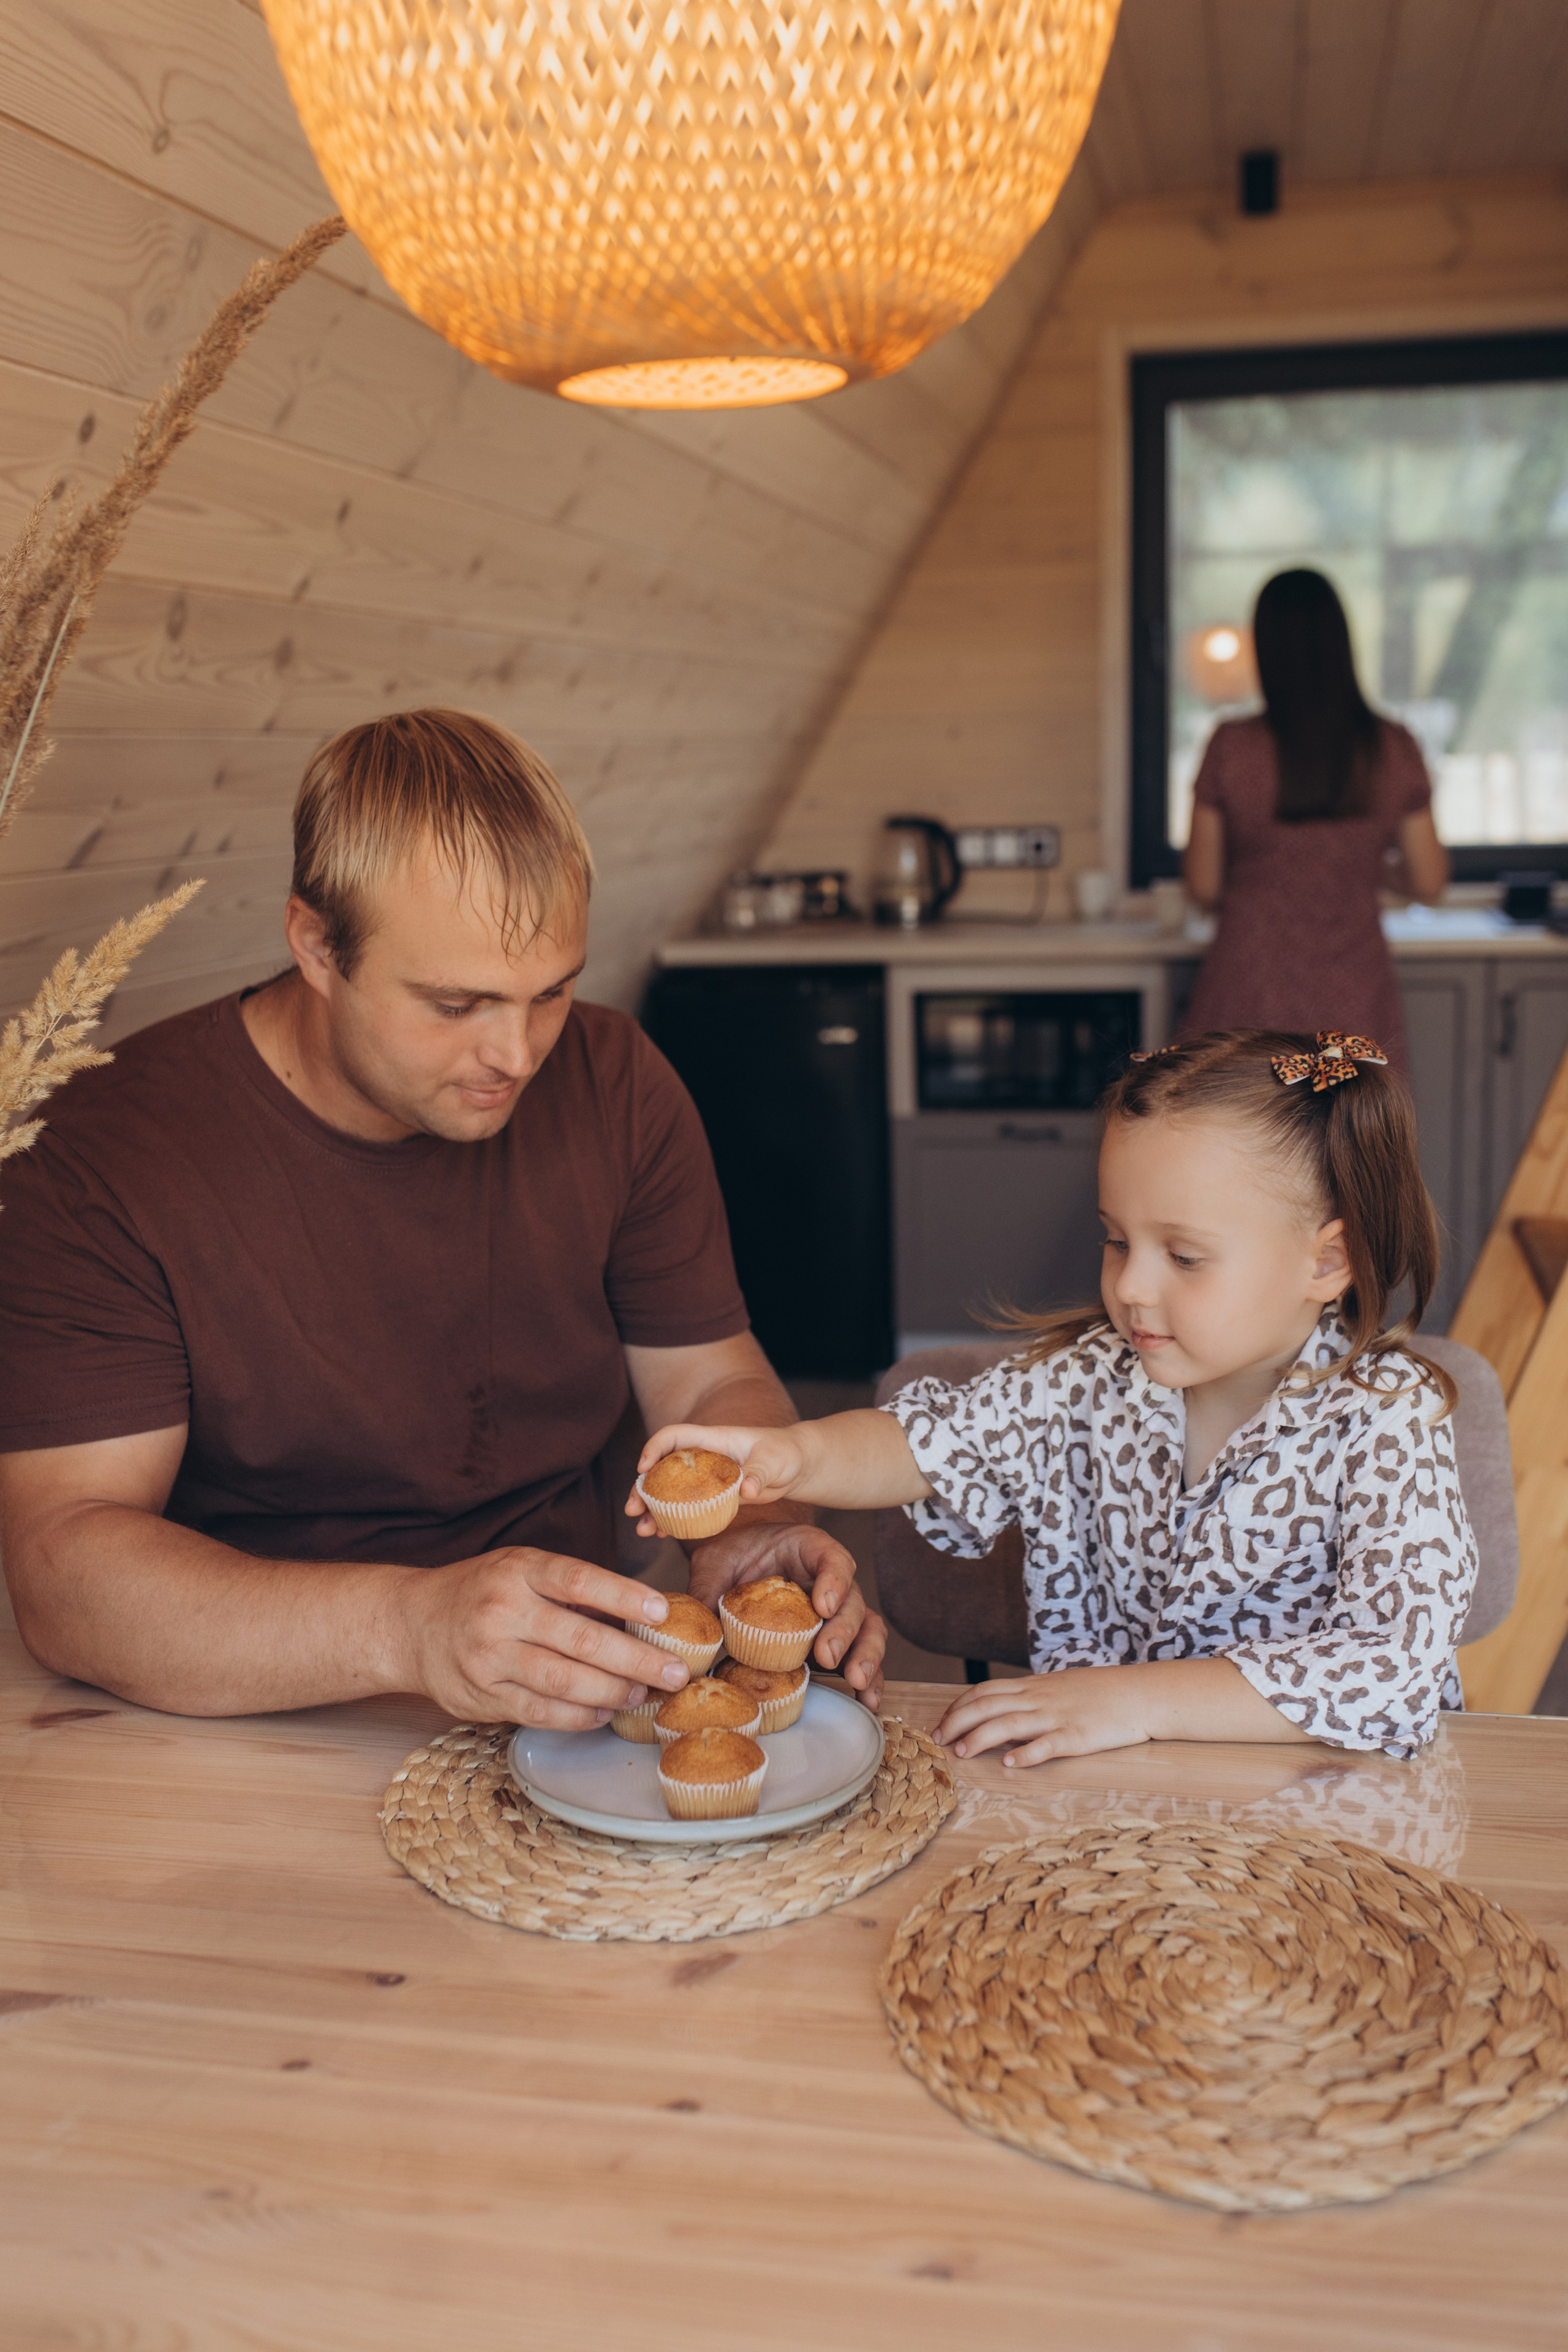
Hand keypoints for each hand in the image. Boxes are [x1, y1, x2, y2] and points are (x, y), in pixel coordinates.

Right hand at [400, 1545, 691, 1729]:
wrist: (410, 1624)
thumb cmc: (481, 1592)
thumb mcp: (519, 1569)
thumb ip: (570, 1589)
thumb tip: (640, 1614)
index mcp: (518, 1571)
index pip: (580, 1581)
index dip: (625, 1597)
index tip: (662, 1613)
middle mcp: (502, 1612)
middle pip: (581, 1639)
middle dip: (637, 1659)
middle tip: (675, 1671)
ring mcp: (489, 1657)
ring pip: (564, 1681)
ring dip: (612, 1692)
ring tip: (641, 1693)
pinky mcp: (481, 1696)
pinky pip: (541, 1712)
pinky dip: (579, 1716)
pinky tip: (603, 1712)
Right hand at [627, 1421, 807, 1531]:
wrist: (797, 1466)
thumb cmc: (785, 1453)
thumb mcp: (774, 1460)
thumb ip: (758, 1473)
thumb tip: (746, 1490)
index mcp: (713, 1440)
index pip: (674, 1435)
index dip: (655, 1448)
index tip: (643, 1467)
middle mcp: (703, 1457)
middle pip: (663, 1468)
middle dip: (643, 1487)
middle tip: (632, 1509)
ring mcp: (705, 1478)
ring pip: (670, 1491)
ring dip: (653, 1509)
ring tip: (642, 1530)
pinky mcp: (713, 1497)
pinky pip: (686, 1508)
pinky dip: (672, 1520)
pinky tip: (661, 1535)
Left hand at [687, 1519, 886, 1712]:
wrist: (739, 1560)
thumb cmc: (732, 1556)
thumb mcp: (714, 1564)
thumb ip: (707, 1589)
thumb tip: (696, 1631)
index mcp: (808, 1549)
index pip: (833, 1559)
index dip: (834, 1581)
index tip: (822, 1606)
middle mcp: (832, 1579)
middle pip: (854, 1601)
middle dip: (844, 1630)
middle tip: (827, 1656)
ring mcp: (838, 1611)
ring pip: (868, 1628)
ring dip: (866, 1655)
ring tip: (857, 1681)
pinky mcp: (837, 1638)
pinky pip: (860, 1654)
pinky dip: (870, 1678)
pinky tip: (868, 1701)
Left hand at [933, 1665, 1159, 1766]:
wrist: (1141, 1694)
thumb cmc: (1101, 1693)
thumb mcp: (1059, 1688)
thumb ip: (1031, 1698)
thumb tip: (1002, 1712)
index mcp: (1034, 1687)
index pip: (984, 1692)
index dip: (958, 1708)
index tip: (940, 1724)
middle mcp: (1040, 1699)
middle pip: (987, 1706)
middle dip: (957, 1723)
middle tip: (937, 1741)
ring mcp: (1058, 1717)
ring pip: (1009, 1724)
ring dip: (980, 1739)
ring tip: (961, 1753)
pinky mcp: (1078, 1737)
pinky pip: (1047, 1745)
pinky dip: (1026, 1754)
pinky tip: (1010, 1764)